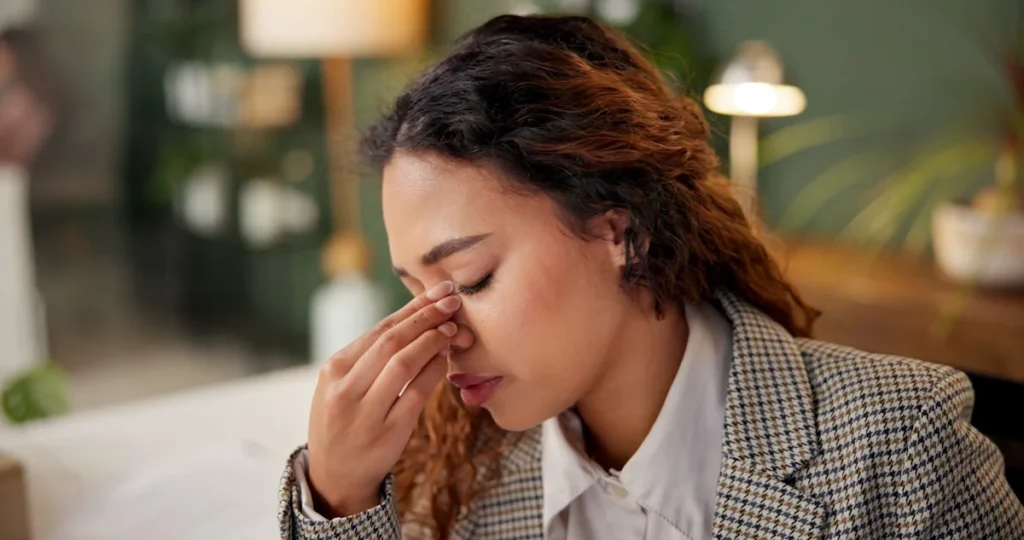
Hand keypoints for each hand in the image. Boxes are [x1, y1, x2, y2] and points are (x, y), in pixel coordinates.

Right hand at [306, 281, 472, 517]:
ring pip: (403, 363)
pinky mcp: (387, 432)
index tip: (438, 292)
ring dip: (432, 341)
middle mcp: (346, 388)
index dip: (413, 308)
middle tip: (453, 301)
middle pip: (392, 340)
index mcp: (334, 369)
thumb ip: (370, 356)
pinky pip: (416, 393)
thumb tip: (416, 319)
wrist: (334, 475)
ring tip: (453, 328)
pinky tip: (446, 358)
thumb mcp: (341, 385)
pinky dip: (434, 371)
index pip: (379, 329)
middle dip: (426, 316)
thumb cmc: (344, 421)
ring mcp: (365, 412)